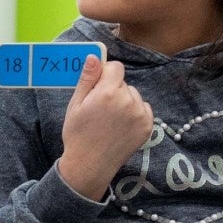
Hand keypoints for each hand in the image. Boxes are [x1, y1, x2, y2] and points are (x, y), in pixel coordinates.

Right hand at [58, 54, 153, 199]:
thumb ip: (87, 79)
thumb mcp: (75, 106)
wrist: (89, 166)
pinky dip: (134, 114)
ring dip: (125, 102)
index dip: (105, 75)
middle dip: (113, 90)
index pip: (115, 68)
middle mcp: (128, 100)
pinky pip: (143, 109)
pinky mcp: (148, 125)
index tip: (97, 88)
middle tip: (100, 111)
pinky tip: (121, 127)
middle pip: (123, 83)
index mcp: (108, 93)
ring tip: (110, 121)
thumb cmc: (77, 135)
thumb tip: (94, 56)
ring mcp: (140, 113)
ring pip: (134, 96)